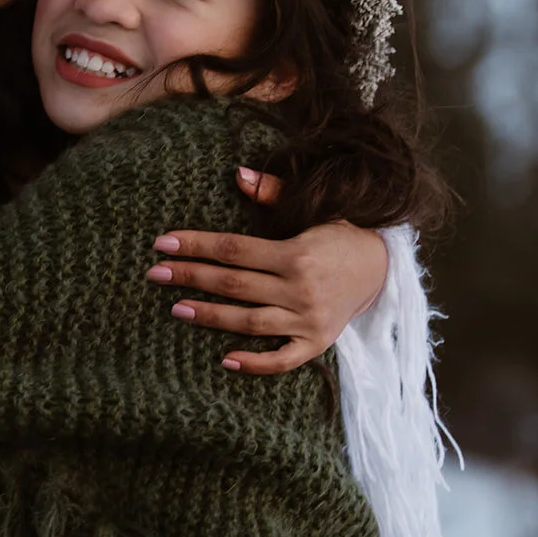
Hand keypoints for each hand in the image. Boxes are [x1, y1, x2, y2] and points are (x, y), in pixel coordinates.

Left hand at [146, 168, 388, 375]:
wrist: (382, 268)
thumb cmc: (339, 235)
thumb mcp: (312, 209)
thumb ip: (273, 193)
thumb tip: (237, 174)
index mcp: (295, 253)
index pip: (233, 249)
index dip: (196, 245)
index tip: (162, 243)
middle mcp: (300, 288)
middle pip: (234, 284)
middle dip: (191, 278)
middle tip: (155, 274)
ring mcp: (308, 320)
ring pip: (250, 322)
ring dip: (211, 317)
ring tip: (176, 309)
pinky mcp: (317, 343)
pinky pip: (282, 360)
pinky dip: (254, 362)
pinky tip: (224, 359)